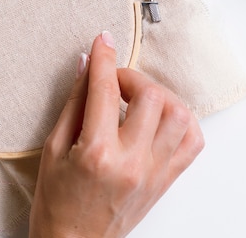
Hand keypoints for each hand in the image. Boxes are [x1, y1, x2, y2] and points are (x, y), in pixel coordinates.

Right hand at [29, 31, 204, 237]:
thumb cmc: (57, 203)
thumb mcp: (53, 149)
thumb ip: (74, 103)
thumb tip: (86, 66)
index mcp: (97, 153)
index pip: (105, 90)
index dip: (103, 58)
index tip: (102, 42)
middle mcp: (132, 162)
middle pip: (151, 96)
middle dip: (131, 77)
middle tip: (113, 80)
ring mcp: (154, 172)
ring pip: (180, 114)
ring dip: (160, 95)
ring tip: (138, 98)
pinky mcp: (166, 181)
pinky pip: (193, 142)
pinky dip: (182, 120)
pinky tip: (161, 118)